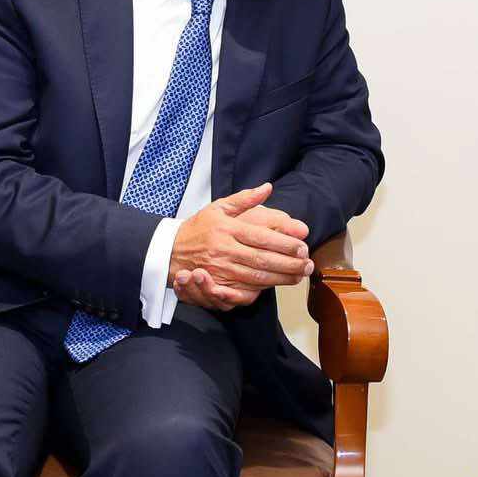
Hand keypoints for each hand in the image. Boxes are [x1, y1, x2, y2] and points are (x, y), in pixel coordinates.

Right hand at [168, 183, 311, 305]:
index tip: (303, 246)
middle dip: (289, 264)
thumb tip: (267, 187)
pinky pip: (244, 289)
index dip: (284, 244)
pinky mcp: (217, 284)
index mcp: (228, 229)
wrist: (169, 251)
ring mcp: (220, 269)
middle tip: (308, 264)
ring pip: (256, 277)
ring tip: (300, 275)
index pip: (262, 237)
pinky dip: (264, 289)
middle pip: (263, 259)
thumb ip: (245, 199)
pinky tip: (278, 285)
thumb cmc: (199, 227)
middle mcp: (225, 250)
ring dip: (281, 278)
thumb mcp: (219, 207)